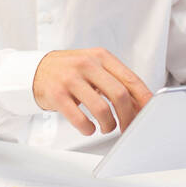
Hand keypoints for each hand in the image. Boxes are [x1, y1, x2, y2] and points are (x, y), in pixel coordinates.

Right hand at [32, 47, 152, 135]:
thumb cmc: (70, 71)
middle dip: (128, 117)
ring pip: (101, 109)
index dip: (144, 100)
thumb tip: (140, 106)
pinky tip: (88, 128)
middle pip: (119, 95)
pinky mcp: (56, 94)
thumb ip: (115, 82)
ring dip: (108, 125)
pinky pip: (79, 119)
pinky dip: (88, 129)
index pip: (130, 79)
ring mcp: (70, 79)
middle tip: (127, 127)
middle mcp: (86, 64)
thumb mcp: (94, 68)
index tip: (150, 114)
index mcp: (101, 57)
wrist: (35, 70)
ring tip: (106, 127)